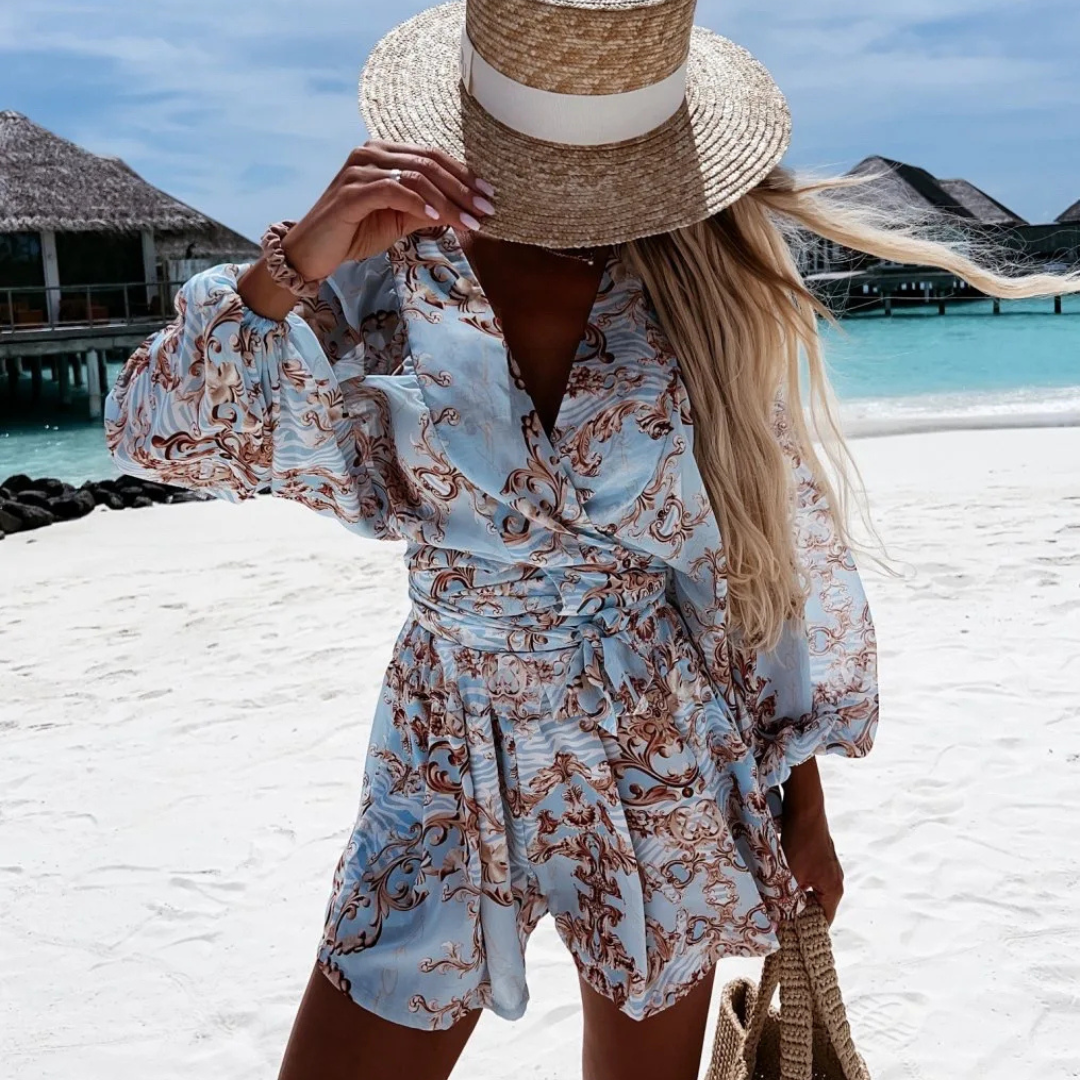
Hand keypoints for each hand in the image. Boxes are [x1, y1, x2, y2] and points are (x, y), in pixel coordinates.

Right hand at [239, 141, 494, 319]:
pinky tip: (438, 220)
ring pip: (415, 177)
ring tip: (470, 221)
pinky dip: (419, 204)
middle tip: (487, 209)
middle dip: (463, 188)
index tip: (489, 197)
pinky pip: (393, 191)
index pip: (432, 158)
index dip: (464, 176)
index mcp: (384, 154)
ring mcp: (359, 169)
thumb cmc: (354, 233)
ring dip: (448, 200)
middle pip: (428, 164)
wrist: (312, 252)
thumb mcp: (398, 220)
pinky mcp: (351, 191)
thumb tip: (462, 210)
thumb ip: (426, 209)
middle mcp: (371, 153)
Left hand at [779, 758, 844, 923]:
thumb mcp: (789, 876)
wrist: (804, 807)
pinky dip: (793, 883)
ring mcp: (826, 867)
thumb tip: (774, 928)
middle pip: (815, 908)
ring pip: (807, 891)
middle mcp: (834, 881)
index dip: (805, 932)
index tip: (788, 940)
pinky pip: (805, 878)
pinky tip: (776, 881)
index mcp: (833, 890)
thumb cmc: (801, 842)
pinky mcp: (817, 856)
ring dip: (792, 897)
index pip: (821, 923)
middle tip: (777, 923)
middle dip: (797, 914)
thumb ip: (782, 902)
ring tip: (773, 904)